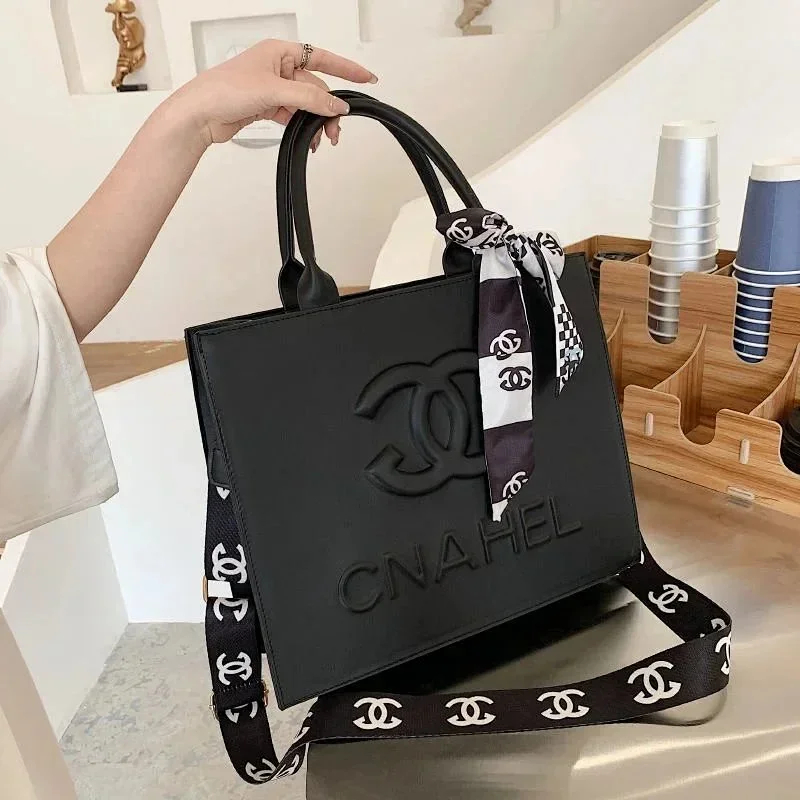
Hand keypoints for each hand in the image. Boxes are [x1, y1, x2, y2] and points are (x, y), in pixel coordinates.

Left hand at [165, 39, 377, 151]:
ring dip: (315, 122)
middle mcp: (278, 68)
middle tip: (336, 132)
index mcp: (281, 52)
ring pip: (306, 105)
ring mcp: (273, 88)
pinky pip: (294, 116)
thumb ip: (309, 99)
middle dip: (328, 110)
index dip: (347, 69)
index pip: (323, 58)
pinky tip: (306, 140)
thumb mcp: (274, 92)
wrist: (200, 114)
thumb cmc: (225, 90)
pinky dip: (302, 127)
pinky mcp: (267, 107)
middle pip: (316, 88)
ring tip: (320, 141)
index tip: (367, 79)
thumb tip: (337, 107)